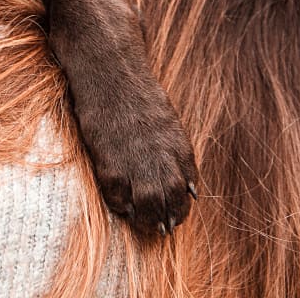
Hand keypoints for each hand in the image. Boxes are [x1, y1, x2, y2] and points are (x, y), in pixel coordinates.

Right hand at [78, 84, 197, 235]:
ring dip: (147, 219)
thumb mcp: (166, 120)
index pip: (188, 188)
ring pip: (148, 205)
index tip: (176, 212)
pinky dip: (120, 204)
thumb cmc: (135, 92)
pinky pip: (118, 196)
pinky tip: (120, 203)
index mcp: (179, 147)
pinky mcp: (109, 160)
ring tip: (143, 222)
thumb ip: (176, 151)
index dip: (182, 205)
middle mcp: (161, 158)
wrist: (110, 71)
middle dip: (168, 218)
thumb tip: (190, 186)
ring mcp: (135, 161)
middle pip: (171, 202)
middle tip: (161, 226)